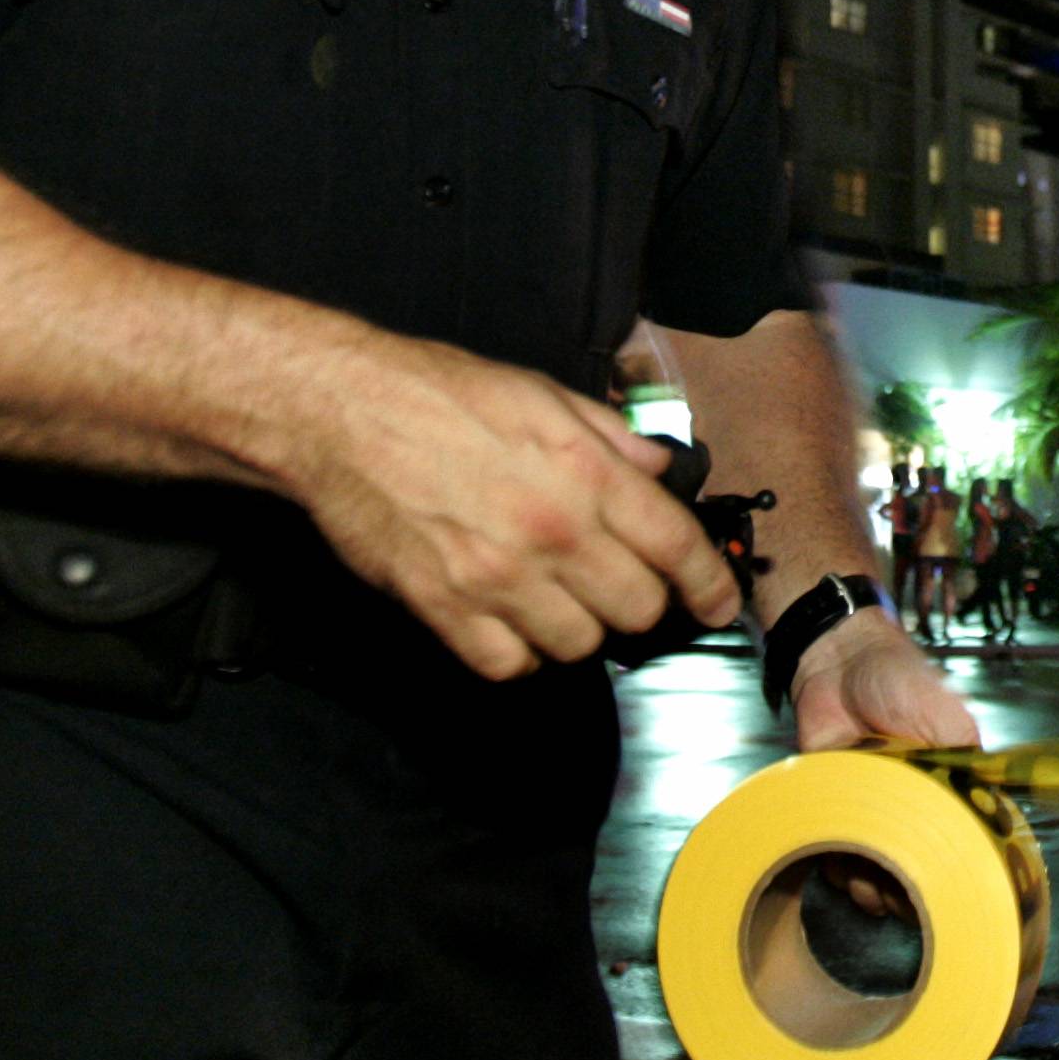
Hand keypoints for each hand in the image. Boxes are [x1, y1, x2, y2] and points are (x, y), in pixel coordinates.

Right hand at [288, 338, 740, 679]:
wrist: (340, 414)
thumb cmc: (438, 394)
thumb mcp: (543, 395)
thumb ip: (611, 439)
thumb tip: (658, 470)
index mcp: (586, 473)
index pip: (678, 547)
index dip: (710, 584)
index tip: (717, 602)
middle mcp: (552, 532)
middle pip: (638, 611)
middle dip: (641, 603)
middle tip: (621, 585)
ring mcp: (497, 578)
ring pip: (579, 645)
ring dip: (579, 628)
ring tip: (559, 596)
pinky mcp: (444, 608)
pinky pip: (509, 665)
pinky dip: (518, 652)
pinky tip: (511, 619)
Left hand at [789, 614, 980, 923]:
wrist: (840, 661)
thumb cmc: (900, 681)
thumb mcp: (948, 716)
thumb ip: (969, 757)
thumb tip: (994, 804)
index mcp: (941, 787)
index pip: (950, 842)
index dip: (947, 871)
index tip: (943, 890)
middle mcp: (906, 804)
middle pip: (909, 865)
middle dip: (904, 889)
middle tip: (899, 893)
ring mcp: (867, 807)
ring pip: (869, 867)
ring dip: (867, 884)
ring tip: (868, 881)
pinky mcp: (830, 804)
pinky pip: (830, 849)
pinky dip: (832, 863)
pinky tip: (837, 860)